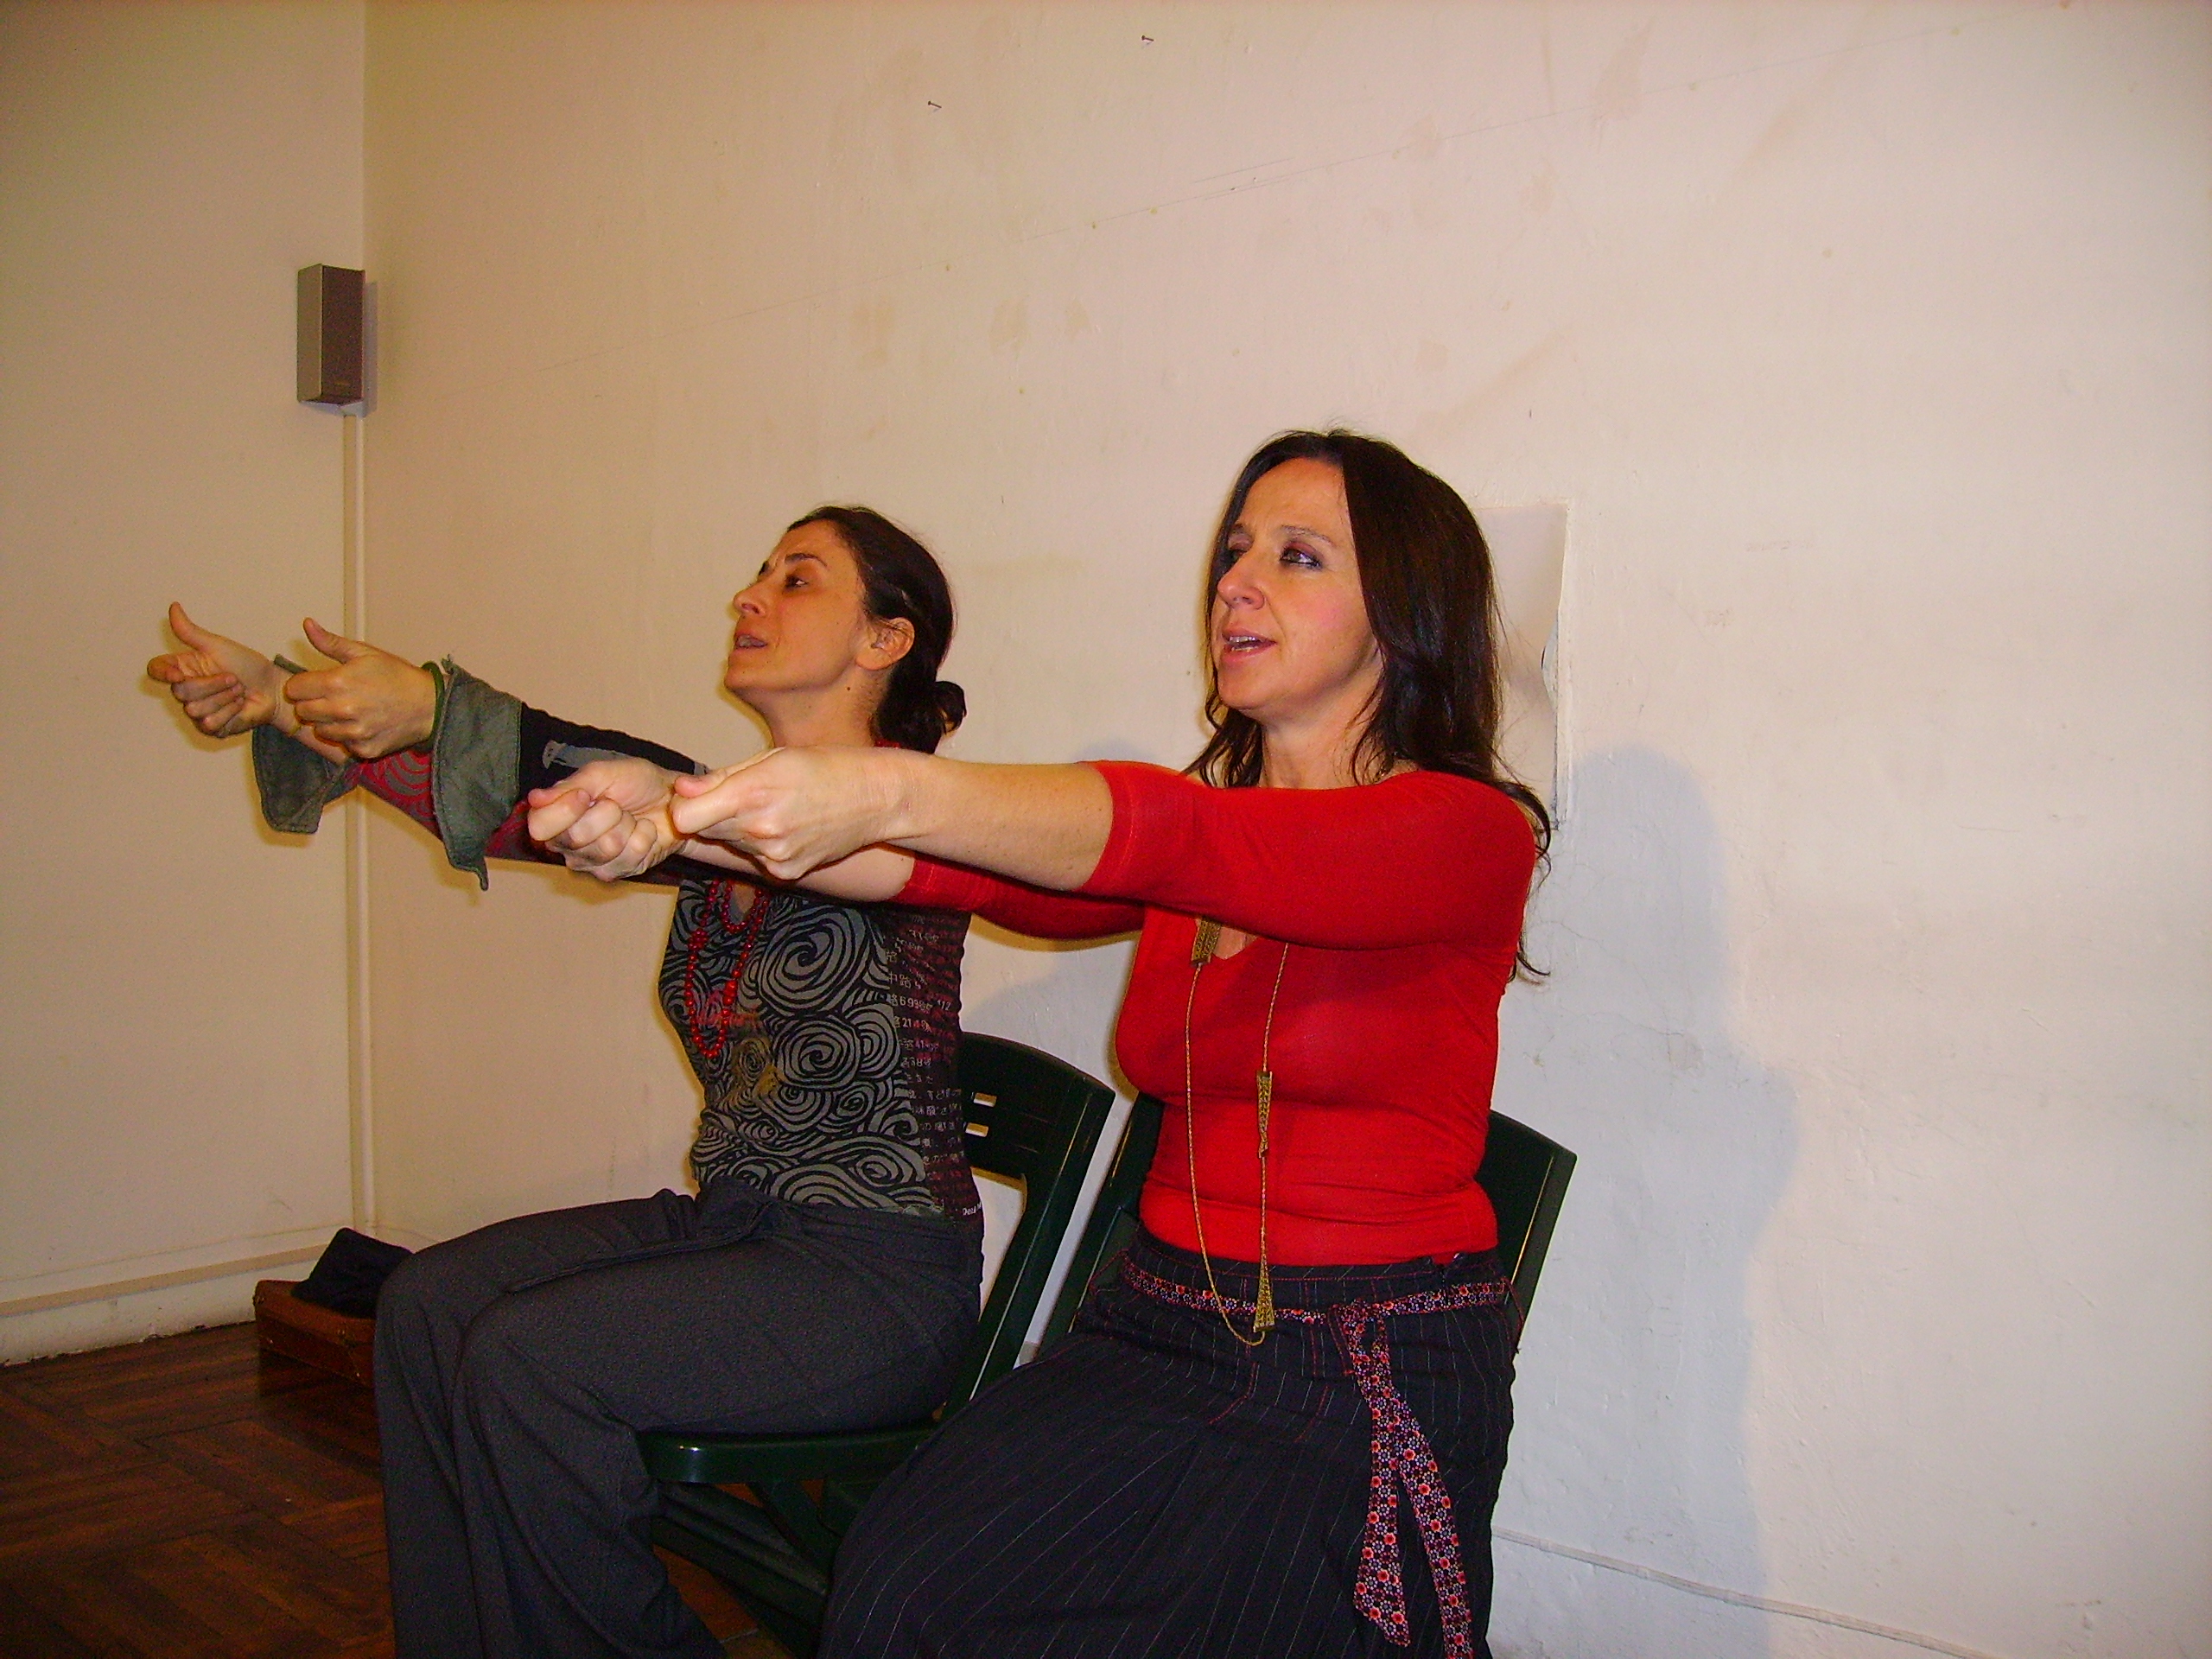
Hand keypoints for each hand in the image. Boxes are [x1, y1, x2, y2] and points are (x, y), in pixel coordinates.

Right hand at [148, 602, 345, 759]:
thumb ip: (191, 631)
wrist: (273, 687)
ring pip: (194, 709)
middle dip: (212, 683)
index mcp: (183, 668)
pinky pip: (209, 724)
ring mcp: (197, 711)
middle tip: (233, 678)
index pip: (156, 670)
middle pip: (179, 691)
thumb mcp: (217, 645)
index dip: (163, 673)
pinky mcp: (211, 728)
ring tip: (238, 692)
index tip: (179, 673)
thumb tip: (173, 606)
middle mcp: (186, 690)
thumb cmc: (246, 665)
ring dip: (224, 698)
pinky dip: (229, 712)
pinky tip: (239, 707)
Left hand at [282, 619, 436, 758]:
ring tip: (349, 711)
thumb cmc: (398, 676)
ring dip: (329, 722)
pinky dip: (349, 736)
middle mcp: (341, 710)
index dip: (302, 685)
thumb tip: (307, 624)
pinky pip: (343, 744)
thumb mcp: (365, 653)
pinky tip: (364, 724)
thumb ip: (331, 643)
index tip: (315, 684)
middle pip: (303, 712)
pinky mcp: (364, 749)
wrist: (430, 705)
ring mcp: (353, 732)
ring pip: (321, 730)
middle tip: (333, 697)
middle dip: (313, 703)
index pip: (295, 689)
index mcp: (337, 682)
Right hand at [526, 757, 688, 881]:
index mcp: (555, 815)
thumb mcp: (602, 774)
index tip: (586, 796)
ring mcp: (591, 862)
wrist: (669, 798)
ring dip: (627, 825)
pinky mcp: (617, 872)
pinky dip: (644, 836)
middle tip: (616, 805)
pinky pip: (632, 856)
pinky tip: (641, 831)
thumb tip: (534, 799)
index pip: (539, 826)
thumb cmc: (633, 783)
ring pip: (607, 847)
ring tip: (629, 817)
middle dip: (606, 813)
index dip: (564, 811)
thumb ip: (568, 787)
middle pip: (576, 837)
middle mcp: (567, 843)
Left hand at [668, 747, 905, 879]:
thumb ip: (722, 777)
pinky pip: (756, 858)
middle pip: (706, 830)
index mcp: (753, 792)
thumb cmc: (825, 767)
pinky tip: (790, 827)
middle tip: (744, 796)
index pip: (686, 817)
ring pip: (732, 843)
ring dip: (740, 828)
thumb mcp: (772, 757)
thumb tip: (681, 788)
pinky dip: (763, 845)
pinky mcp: (786, 872)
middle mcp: (760, 829)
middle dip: (713, 814)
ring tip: (775, 808)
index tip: (696, 796)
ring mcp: (774, 855)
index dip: (685, 806)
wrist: (875, 798)